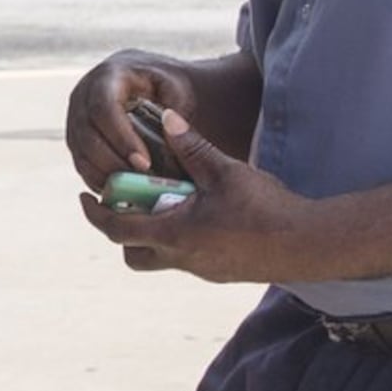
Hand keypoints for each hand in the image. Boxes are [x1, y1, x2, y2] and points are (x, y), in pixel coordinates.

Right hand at [64, 50, 204, 189]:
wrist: (157, 84)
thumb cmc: (172, 87)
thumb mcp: (179, 92)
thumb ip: (175, 116)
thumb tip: (170, 142)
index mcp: (110, 74)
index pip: (104, 107)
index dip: (120, 138)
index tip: (144, 163)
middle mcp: (85, 92)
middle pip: (87, 132)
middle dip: (111, 161)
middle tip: (137, 182)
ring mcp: (76, 113)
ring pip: (79, 150)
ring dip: (103, 173)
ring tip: (130, 190)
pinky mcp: (76, 134)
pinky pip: (80, 160)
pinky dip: (97, 177)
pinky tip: (119, 190)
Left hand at [78, 107, 327, 284]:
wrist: (305, 244)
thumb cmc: (264, 208)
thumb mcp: (224, 171)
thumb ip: (191, 147)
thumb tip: (165, 118)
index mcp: (174, 234)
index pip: (117, 229)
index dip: (95, 212)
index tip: (86, 196)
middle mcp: (181, 258)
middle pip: (132, 253)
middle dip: (122, 230)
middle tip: (130, 202)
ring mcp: (201, 269)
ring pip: (160, 257)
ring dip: (154, 234)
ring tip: (170, 203)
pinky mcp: (219, 272)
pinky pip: (186, 258)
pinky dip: (181, 238)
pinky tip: (203, 214)